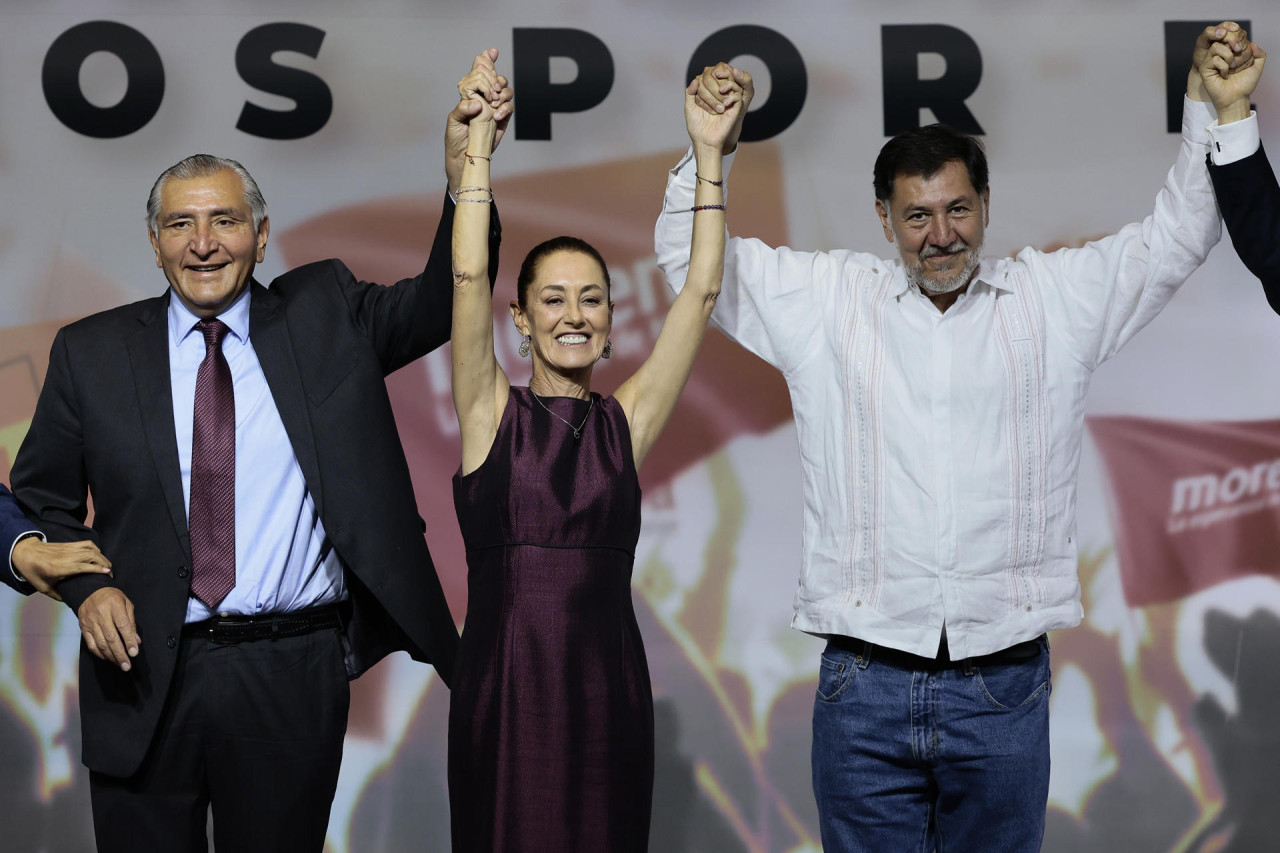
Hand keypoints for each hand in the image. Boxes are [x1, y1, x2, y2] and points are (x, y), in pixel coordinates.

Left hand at [11, 537, 111, 601]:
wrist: (25, 552)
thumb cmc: (33, 572)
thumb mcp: (43, 588)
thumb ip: (58, 595)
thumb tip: (71, 601)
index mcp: (60, 568)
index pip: (83, 567)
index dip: (97, 569)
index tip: (108, 573)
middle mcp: (67, 557)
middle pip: (91, 556)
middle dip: (104, 563)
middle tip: (111, 572)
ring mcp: (69, 549)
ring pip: (91, 549)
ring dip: (102, 556)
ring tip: (108, 565)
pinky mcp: (70, 544)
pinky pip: (87, 544)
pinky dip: (96, 548)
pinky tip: (98, 554)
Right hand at [77, 588, 139, 671]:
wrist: (89, 591)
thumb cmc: (112, 598)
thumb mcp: (126, 603)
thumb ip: (132, 622)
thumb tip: (137, 640)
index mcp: (114, 606)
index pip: (123, 626)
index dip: (129, 640)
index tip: (134, 652)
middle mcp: (101, 614)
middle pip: (111, 638)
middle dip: (120, 654)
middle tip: (127, 665)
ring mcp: (90, 622)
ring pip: (100, 643)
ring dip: (111, 656)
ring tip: (120, 664)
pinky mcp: (83, 628)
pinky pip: (91, 644)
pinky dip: (100, 654)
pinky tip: (108, 658)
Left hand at [446, 49, 513, 193]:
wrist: (465, 156)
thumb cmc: (455, 138)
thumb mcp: (453, 121)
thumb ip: (462, 109)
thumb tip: (477, 103)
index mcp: (469, 93)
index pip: (478, 73)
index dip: (486, 60)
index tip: (491, 51)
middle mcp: (483, 97)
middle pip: (496, 77)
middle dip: (495, 78)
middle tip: (492, 90)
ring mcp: (494, 107)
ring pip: (505, 90)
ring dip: (502, 93)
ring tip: (494, 104)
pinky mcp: (503, 118)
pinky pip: (509, 106)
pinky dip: (506, 108)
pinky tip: (497, 115)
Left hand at [686, 75, 744, 152]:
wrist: (705, 141)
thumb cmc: (696, 126)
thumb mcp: (689, 108)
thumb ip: (690, 93)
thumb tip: (696, 79)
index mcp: (708, 94)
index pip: (707, 78)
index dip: (702, 83)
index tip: (696, 98)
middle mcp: (718, 96)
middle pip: (718, 79)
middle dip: (710, 87)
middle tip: (705, 103)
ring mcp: (727, 101)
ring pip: (729, 84)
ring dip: (721, 89)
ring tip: (717, 97)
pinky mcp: (735, 108)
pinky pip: (738, 96)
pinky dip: (731, 97)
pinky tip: (724, 106)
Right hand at [1187, 22, 1254, 102]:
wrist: (1237, 98)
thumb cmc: (1245, 84)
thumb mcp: (1257, 67)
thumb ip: (1260, 54)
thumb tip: (1252, 44)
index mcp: (1231, 52)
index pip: (1233, 36)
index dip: (1239, 39)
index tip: (1244, 50)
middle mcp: (1220, 54)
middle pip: (1223, 37)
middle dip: (1234, 43)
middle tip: (1238, 53)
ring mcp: (1211, 61)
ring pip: (1216, 46)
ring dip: (1228, 56)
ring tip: (1232, 67)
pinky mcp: (1205, 69)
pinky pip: (1214, 59)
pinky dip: (1223, 66)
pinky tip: (1224, 75)